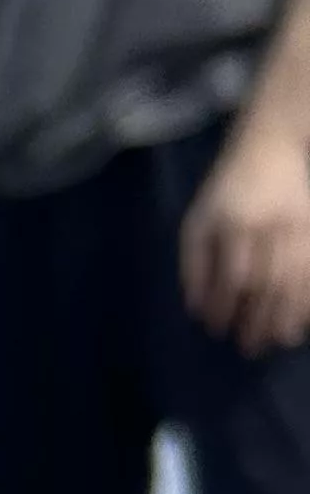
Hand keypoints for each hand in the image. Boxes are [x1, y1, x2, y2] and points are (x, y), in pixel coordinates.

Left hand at [181, 128, 309, 353]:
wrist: (271, 144)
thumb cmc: (226, 190)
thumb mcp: (198, 219)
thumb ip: (194, 264)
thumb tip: (197, 309)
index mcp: (236, 223)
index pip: (232, 274)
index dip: (225, 306)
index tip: (218, 330)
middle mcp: (271, 226)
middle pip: (269, 281)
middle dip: (259, 319)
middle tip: (250, 349)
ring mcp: (298, 225)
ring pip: (298, 276)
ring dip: (290, 313)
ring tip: (282, 341)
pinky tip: (304, 318)